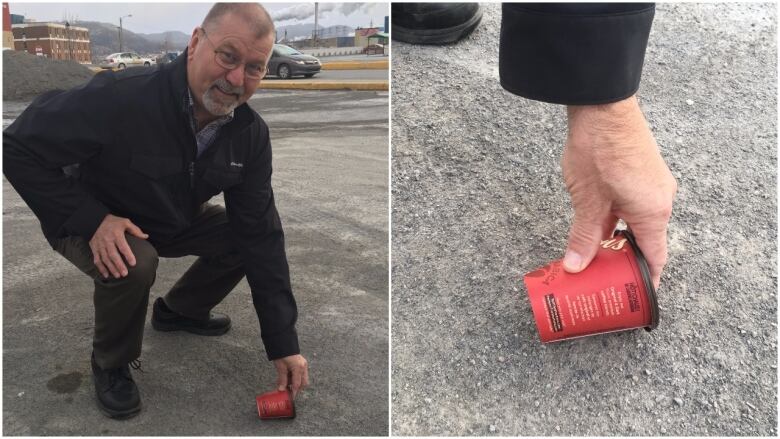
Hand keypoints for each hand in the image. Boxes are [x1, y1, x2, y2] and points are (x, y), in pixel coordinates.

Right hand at [88, 214, 148, 278]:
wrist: (94, 220)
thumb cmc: (113, 222)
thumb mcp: (125, 222)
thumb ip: (135, 230)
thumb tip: (146, 237)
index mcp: (116, 234)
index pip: (123, 247)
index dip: (128, 255)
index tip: (133, 264)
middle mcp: (107, 241)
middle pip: (113, 255)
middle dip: (119, 265)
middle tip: (125, 274)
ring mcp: (100, 245)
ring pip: (105, 259)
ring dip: (111, 268)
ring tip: (118, 276)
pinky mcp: (94, 248)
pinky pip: (97, 260)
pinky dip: (101, 268)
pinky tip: (106, 275)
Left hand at [273, 354, 308, 397]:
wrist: (283, 343)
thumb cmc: (281, 354)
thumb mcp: (281, 368)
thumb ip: (282, 379)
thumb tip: (281, 389)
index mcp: (298, 368)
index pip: (297, 384)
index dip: (294, 392)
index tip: (291, 398)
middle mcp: (303, 366)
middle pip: (303, 383)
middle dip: (297, 388)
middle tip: (289, 392)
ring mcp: (303, 364)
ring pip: (303, 379)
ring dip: (295, 383)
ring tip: (286, 384)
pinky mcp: (302, 363)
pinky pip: (301, 374)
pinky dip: (295, 378)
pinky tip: (288, 378)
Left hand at [562, 95, 676, 288]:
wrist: (602, 105)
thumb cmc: (599, 149)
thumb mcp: (587, 200)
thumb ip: (584, 236)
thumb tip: (576, 266)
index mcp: (653, 212)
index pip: (656, 257)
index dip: (647, 281)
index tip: (636, 299)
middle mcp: (661, 199)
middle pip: (646, 241)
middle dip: (625, 262)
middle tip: (604, 280)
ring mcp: (653, 185)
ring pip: (637, 223)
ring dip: (618, 239)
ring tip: (595, 257)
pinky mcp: (642, 173)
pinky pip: (634, 206)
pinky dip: (618, 220)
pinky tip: (596, 228)